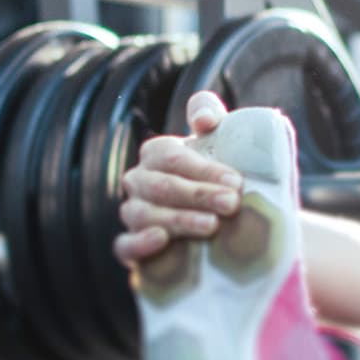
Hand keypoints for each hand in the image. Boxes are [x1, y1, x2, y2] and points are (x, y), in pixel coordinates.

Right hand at [112, 91, 247, 269]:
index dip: (204, 169)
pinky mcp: (130, 246)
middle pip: (162, 186)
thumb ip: (210, 113)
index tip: (236, 181)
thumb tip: (204, 120)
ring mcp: (132, 213)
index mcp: (156, 153)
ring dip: (178, 220)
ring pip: (144, 215)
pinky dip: (139, 244)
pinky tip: (161, 240)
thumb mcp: (218, 138)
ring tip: (211, 226)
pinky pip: (124, 246)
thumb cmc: (217, 173)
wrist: (214, 215)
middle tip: (231, 204)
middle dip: (198, 195)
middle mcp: (139, 181)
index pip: (173, 158)